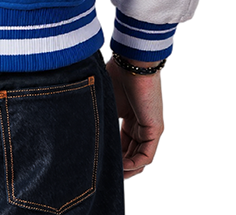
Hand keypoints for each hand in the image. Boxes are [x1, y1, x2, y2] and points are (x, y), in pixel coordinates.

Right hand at [105, 56, 164, 178]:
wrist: (132, 62)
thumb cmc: (117, 74)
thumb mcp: (106, 100)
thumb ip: (100, 115)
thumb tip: (80, 130)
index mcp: (130, 117)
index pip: (122, 143)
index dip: (112, 155)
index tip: (99, 161)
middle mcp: (141, 124)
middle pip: (131, 153)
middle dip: (118, 165)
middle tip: (104, 173)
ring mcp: (149, 128)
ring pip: (139, 158)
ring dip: (127, 169)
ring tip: (111, 173)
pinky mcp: (155, 129)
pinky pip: (146, 155)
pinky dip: (134, 164)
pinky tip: (121, 166)